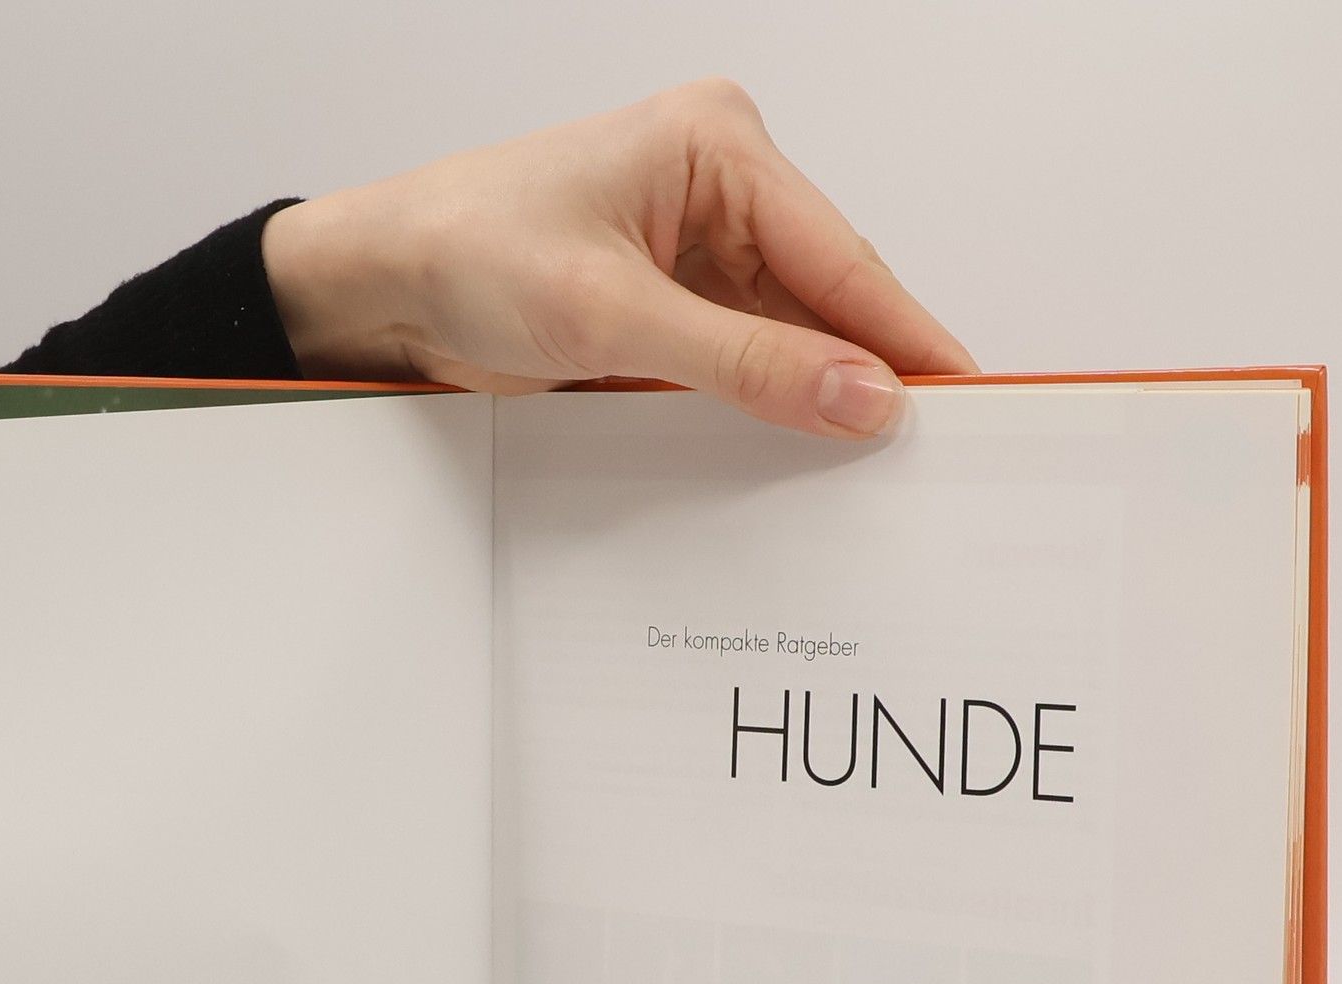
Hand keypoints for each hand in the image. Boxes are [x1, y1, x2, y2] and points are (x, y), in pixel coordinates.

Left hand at [263, 77, 975, 437]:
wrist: (379, 288)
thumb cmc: (468, 253)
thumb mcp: (611, 316)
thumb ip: (742, 361)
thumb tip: (859, 398)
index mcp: (718, 146)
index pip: (839, 255)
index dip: (902, 335)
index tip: (962, 400)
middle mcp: (718, 191)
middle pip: (823, 299)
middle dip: (864, 374)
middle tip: (926, 458)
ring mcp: (693, 253)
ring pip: (785, 340)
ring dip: (810, 403)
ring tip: (868, 477)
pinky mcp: (666, 309)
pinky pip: (738, 365)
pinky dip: (759, 412)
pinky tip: (790, 462)